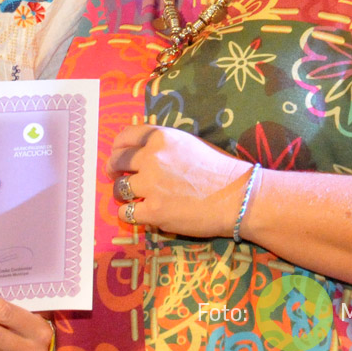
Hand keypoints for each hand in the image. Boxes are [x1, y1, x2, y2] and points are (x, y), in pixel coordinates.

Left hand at [106, 124, 251, 237]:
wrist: (238, 197)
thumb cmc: (220, 170)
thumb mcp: (189, 144)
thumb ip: (163, 145)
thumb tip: (141, 152)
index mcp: (161, 138)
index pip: (125, 137)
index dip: (117, 147)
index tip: (117, 155)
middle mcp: (152, 158)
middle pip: (117, 161)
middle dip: (114, 170)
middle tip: (116, 177)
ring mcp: (151, 185)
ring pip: (119, 189)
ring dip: (123, 194)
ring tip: (133, 198)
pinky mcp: (154, 211)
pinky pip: (127, 212)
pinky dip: (130, 214)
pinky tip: (139, 214)